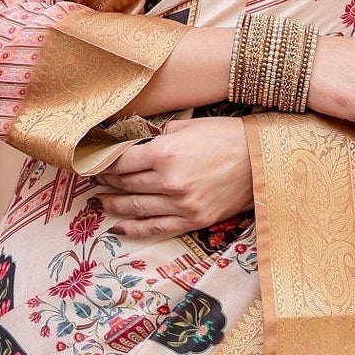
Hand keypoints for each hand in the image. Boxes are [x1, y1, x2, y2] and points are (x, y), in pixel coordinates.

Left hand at [92, 114, 253, 239]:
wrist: (261, 161)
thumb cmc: (226, 137)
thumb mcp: (188, 125)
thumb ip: (159, 136)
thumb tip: (136, 143)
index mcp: (165, 153)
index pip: (121, 161)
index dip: (103, 162)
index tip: (93, 162)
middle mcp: (169, 182)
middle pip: (125, 184)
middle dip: (106, 181)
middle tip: (94, 180)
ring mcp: (181, 205)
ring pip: (135, 208)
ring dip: (113, 204)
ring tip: (100, 200)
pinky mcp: (193, 220)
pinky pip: (155, 228)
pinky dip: (133, 229)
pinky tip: (117, 226)